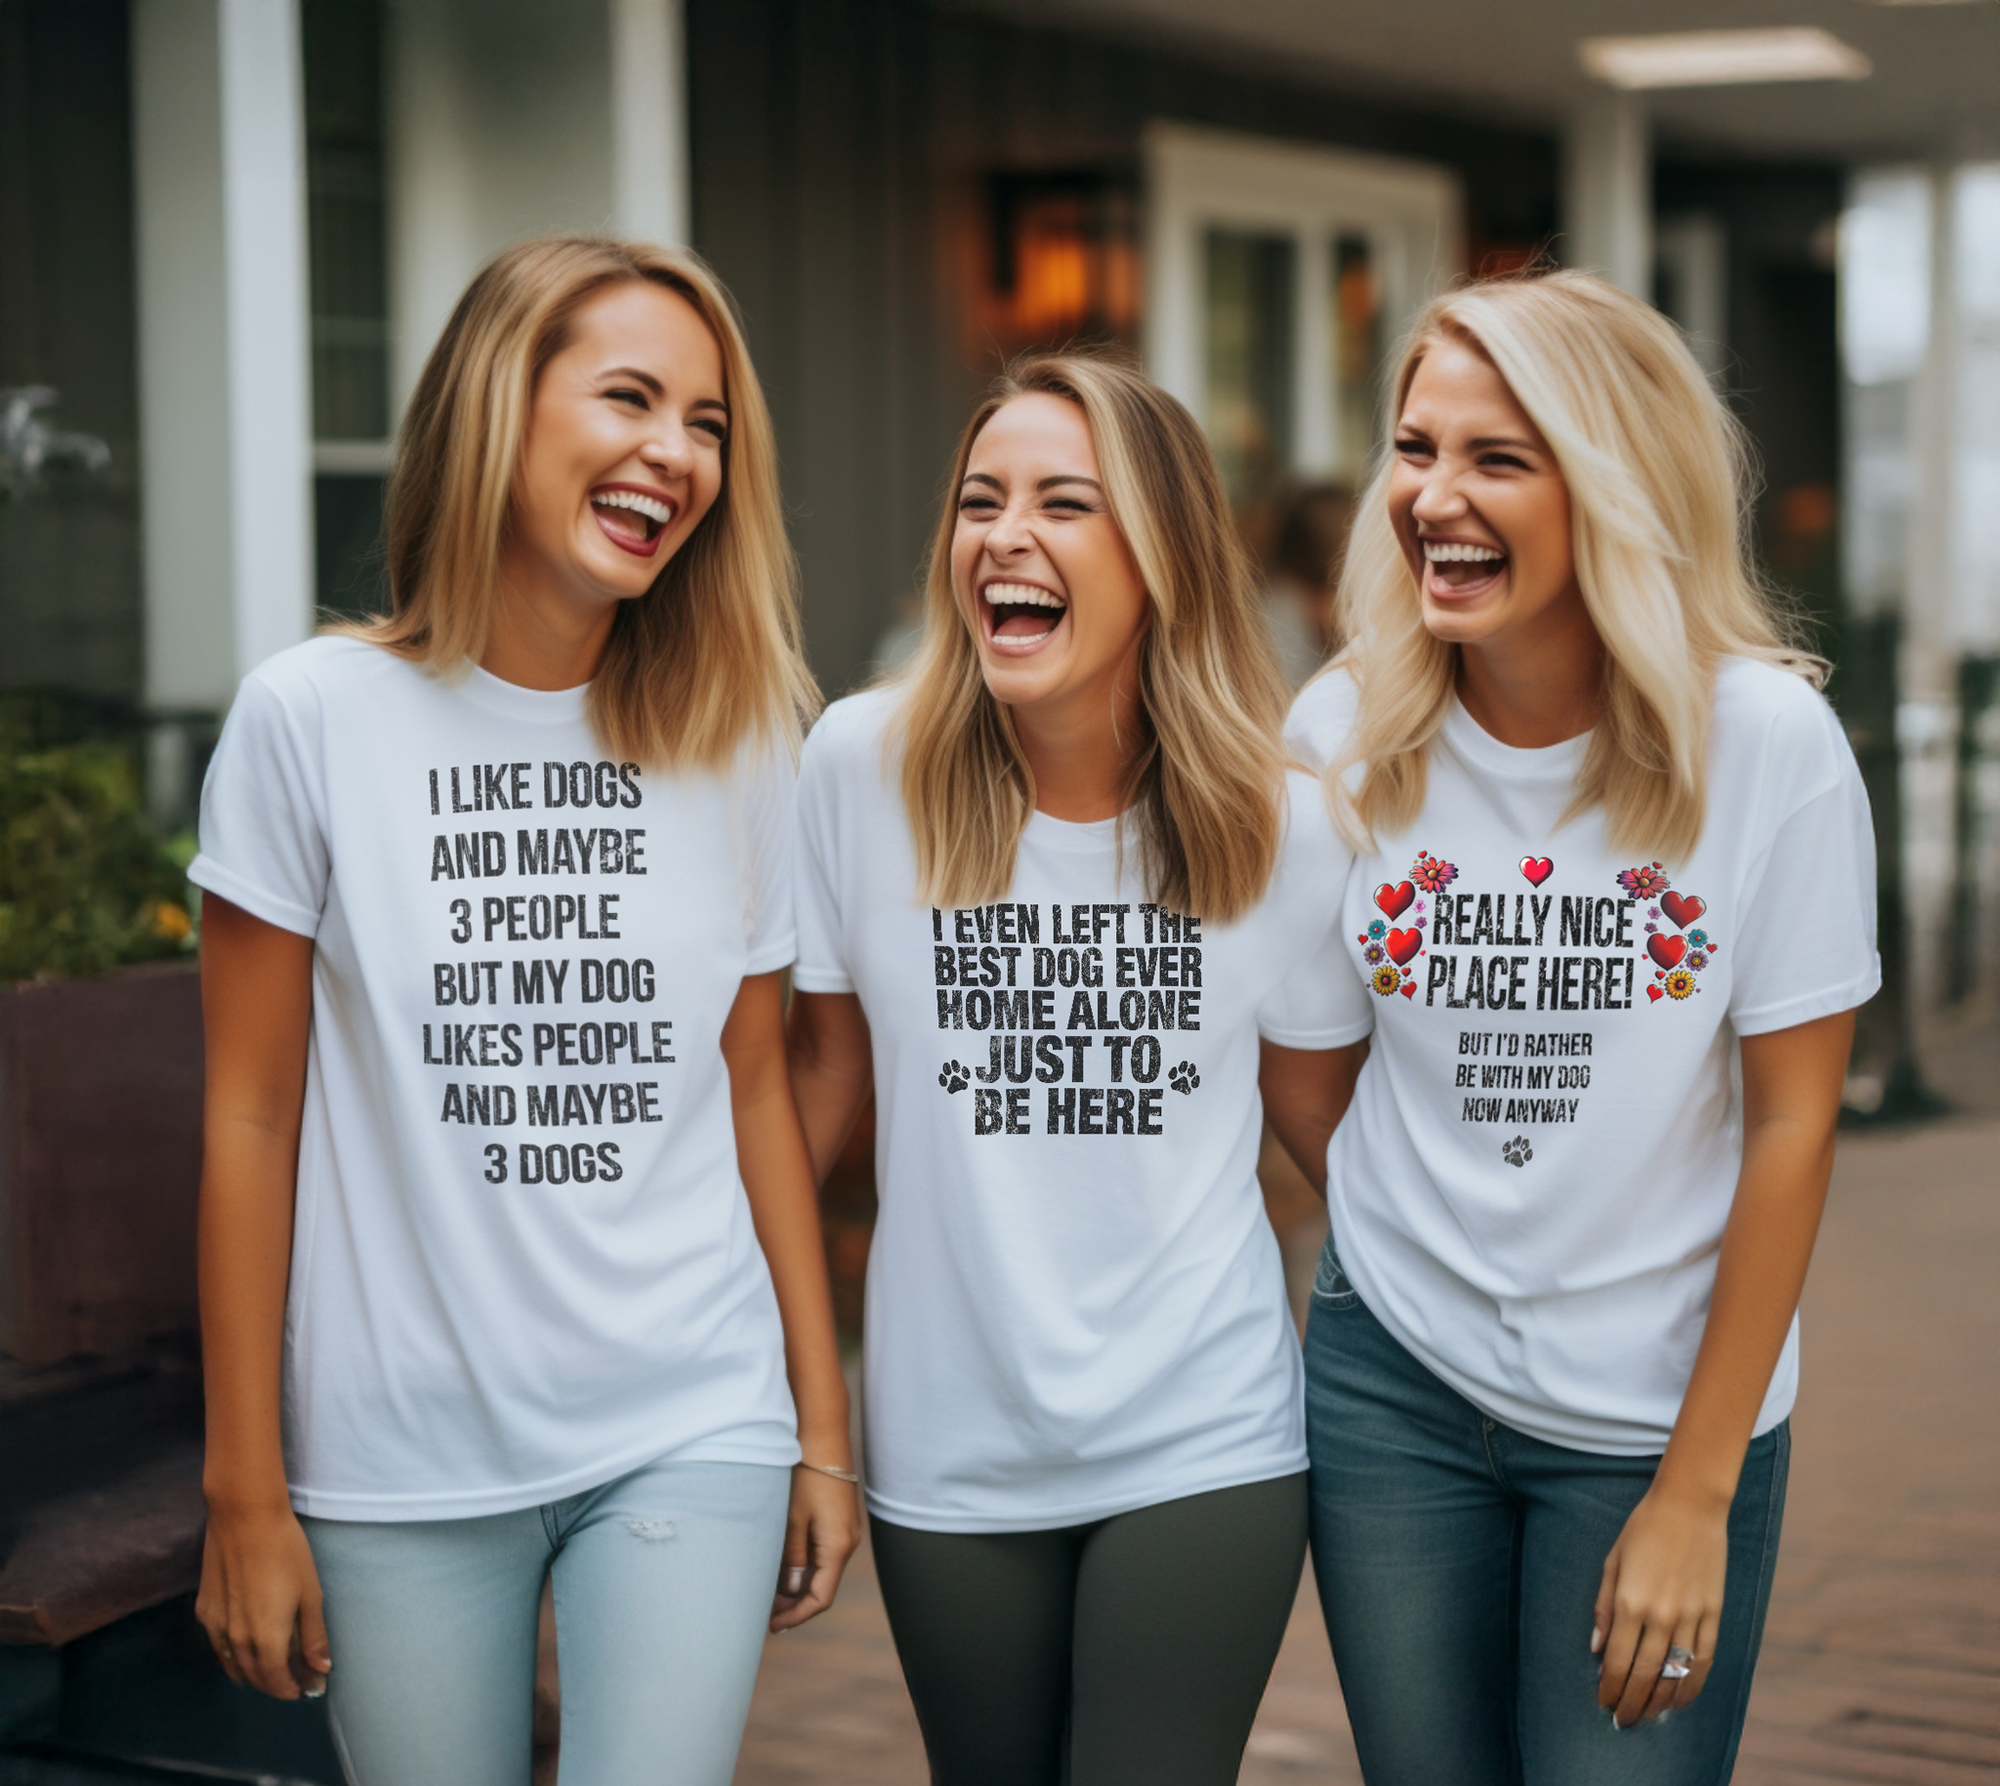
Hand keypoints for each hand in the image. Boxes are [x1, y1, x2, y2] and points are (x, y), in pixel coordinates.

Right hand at [196, 1499, 330, 1699]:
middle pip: (253, 1677)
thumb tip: (321, 1670)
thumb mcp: (310, 1593)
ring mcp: (216, 1626)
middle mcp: (236, 1640)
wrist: (244, 1519)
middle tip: (293, 1682)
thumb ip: (313, 1636)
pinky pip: (218, 1647)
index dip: (290, 1690)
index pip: (276, 1680)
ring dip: (251, 1675)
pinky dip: (232, 1658)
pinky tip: (244, 1651)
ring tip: (271, 1672)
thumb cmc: (286, 1552)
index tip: (305, 1690)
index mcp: (266, 1638)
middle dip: (274, 1685)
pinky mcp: (204, 1611)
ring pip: (232, 1666)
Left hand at [769, 1465, 860, 1631]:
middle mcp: (848, 1542)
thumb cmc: (805, 1475)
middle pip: (823, 1586)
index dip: (796, 1615)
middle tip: (764, 1612)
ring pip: (822, 1569)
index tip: (772, 1625)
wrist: (822, 1434)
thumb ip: (793, 1559)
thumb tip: (793, 1588)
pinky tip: (783, 1563)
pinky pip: (823, 1552)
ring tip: (768, 1590)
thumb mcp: (792, 1520)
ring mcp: (846, 1529)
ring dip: (798, 1583)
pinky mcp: (839, 1518)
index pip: (821, 1598)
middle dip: (794, 1603)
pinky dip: (804, 1565)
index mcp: (838, 1547)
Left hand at [1593, 1483, 1725, 1726]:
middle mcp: (1660, 1615)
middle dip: (1633, 1704)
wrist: (1689, 1506)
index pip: (1618, 1661)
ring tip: (1650, 1716)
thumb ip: (1604, 1608)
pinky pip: (1703, 1659)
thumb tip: (1597, 1650)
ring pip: (1676, 1674)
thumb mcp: (1612, 1562)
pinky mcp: (1713, 1614)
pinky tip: (1682, 1699)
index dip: (1611, 1688)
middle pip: (1646, 1675)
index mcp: (1630, 1602)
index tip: (1604, 1704)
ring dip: (1662, 1701)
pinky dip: (1693, 1684)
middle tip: (1624, 1721)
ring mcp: (1690, 1616)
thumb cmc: (1643, 1530)